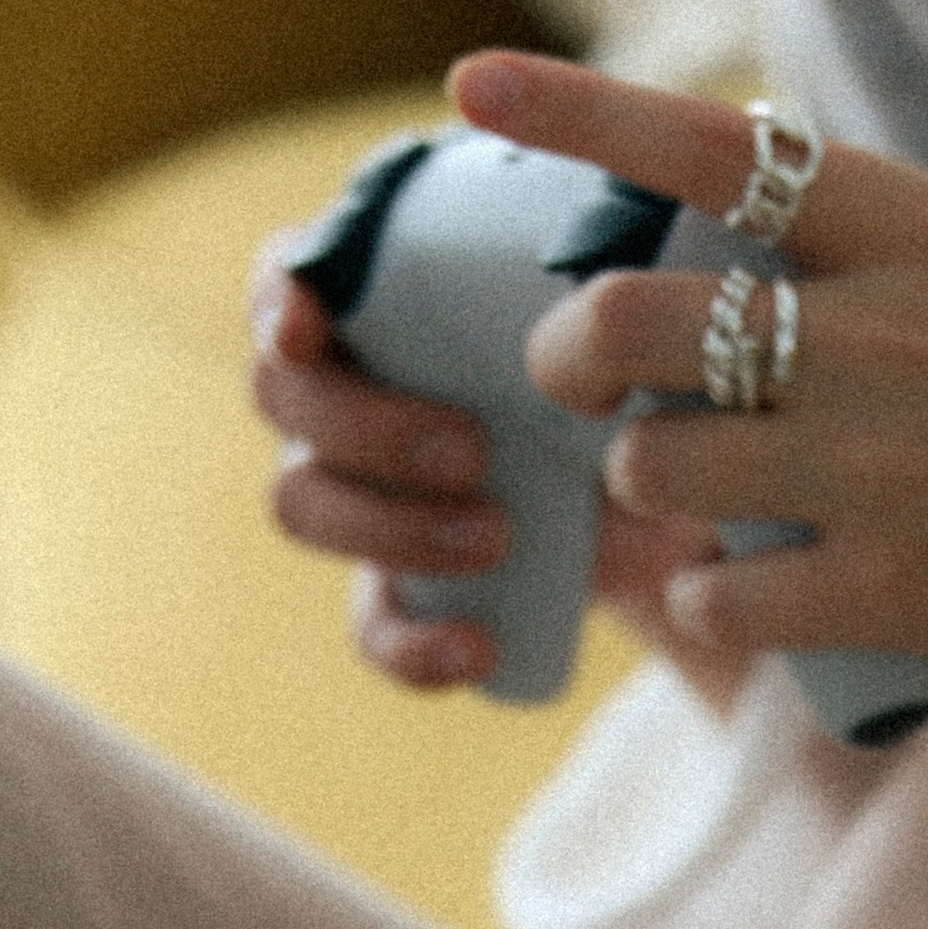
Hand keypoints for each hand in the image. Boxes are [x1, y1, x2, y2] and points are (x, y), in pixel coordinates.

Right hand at [248, 237, 738, 703]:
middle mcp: (335, 387)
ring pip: (302, 504)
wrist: (652, 475)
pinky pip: (370, 622)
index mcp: (370, 294)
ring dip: (391, 525)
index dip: (275, 303)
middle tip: (473, 452)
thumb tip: (634, 345)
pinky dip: (414, 646)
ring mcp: (350, 489)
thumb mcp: (615, 327)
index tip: (302, 330)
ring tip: (496, 538)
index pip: (281, 278)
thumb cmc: (613, 360)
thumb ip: (601, 314)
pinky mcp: (393, 584)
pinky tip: (478, 650)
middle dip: (368, 428)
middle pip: (280, 397)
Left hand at [454, 51, 927, 880]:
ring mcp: (890, 469)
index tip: (471, 91)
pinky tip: (753, 604)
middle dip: (575, 358)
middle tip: (582, 384)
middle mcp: (889, 335)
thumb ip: (888, 260)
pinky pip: (728, 606)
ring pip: (660, 471)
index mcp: (921, 228)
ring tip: (696, 504)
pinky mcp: (907, 592)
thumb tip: (759, 245)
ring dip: (649, 490)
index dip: (572, 114)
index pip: (709, 144)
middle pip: (633, 323)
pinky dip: (718, 611)